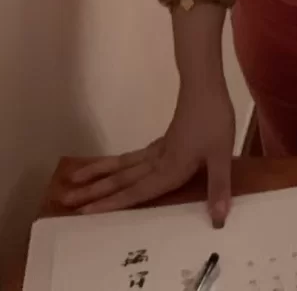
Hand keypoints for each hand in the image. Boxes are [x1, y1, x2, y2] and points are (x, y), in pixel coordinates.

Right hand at [59, 80, 235, 227]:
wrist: (205, 86)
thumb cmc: (214, 120)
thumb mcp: (221, 154)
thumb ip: (218, 186)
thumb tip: (218, 221)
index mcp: (169, 168)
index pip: (136, 191)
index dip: (112, 203)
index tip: (84, 213)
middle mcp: (158, 161)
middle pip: (122, 179)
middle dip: (94, 191)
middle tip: (64, 199)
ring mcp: (158, 149)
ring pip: (124, 165)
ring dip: (100, 174)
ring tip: (75, 179)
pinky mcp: (163, 140)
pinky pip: (134, 157)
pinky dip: (119, 164)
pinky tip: (118, 167)